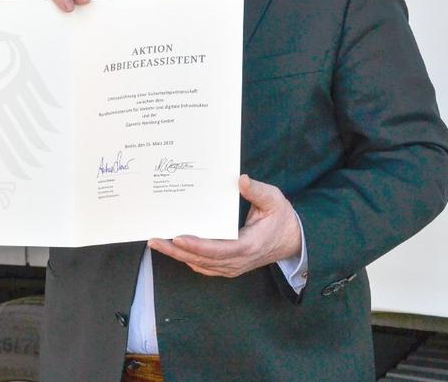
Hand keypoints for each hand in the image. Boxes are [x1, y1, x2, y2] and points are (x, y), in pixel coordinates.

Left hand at [148, 174, 301, 277]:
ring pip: (200, 264)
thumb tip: (241, 180)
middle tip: (154, 240)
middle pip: (203, 259)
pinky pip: (204, 266)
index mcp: (249, 245)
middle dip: (176, 251)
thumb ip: (258, 191)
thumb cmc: (282, 218)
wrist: (293, 241)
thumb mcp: (274, 201)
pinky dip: (188, 258)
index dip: (197, 246)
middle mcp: (238, 261)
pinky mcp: (228, 267)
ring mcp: (232, 267)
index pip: (219, 249)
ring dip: (178, 255)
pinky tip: (173, 249)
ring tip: (157, 243)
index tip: (178, 237)